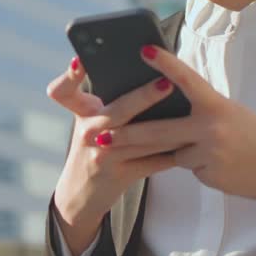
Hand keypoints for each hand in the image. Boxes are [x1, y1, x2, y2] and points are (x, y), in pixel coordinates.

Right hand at [46, 56, 179, 255]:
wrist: (81, 195)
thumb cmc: (92, 147)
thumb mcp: (90, 122)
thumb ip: (108, 101)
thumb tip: (151, 72)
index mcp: (80, 114)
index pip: (63, 92)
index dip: (69, 77)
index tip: (79, 61)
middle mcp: (88, 133)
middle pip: (116, 111)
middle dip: (143, 97)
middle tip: (166, 83)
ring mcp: (102, 156)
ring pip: (142, 138)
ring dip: (169, 126)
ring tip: (191, 111)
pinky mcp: (119, 175)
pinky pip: (152, 161)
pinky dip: (172, 151)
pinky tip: (190, 141)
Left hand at [98, 45, 255, 210]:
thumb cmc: (251, 134)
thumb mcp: (228, 112)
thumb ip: (199, 108)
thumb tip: (164, 104)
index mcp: (217, 103)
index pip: (187, 78)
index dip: (164, 64)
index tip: (143, 50)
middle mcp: (212, 126)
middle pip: (159, 130)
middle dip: (126, 135)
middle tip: (98, 136)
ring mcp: (210, 152)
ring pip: (170, 151)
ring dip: (164, 150)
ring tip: (154, 148)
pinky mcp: (208, 174)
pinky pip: (185, 166)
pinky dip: (190, 163)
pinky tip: (212, 164)